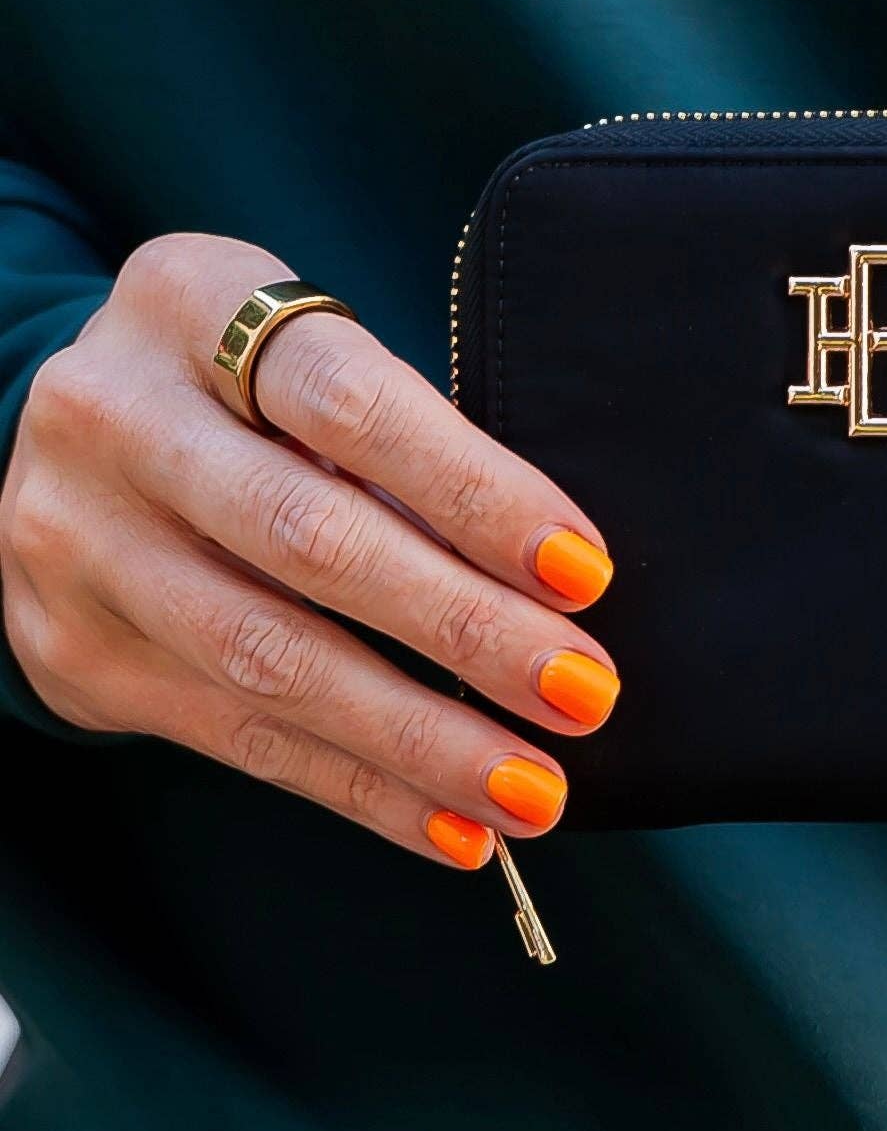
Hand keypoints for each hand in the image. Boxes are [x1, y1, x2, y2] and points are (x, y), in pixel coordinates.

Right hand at [0, 233, 619, 867]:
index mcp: (193, 304)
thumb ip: (396, 435)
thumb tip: (558, 577)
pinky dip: (361, 789)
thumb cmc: (241, 391)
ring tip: (534, 789)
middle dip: (464, 629)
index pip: (350, 404)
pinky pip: (239, 738)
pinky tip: (454, 826)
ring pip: (270, 660)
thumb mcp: (298, 356)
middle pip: (309, 539)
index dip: (474, 492)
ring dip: (421, 740)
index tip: (583, 574)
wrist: (58, 441)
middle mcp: (115, 417)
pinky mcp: (76, 654)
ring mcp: (81, 543)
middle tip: (581, 693)